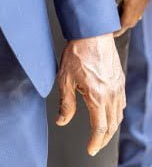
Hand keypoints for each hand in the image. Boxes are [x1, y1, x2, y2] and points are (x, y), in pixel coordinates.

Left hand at [55, 33, 125, 155]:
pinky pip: (121, 103)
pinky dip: (116, 113)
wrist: (92, 34)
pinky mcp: (119, 81)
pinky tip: (109, 113)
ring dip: (110, 127)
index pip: (99, 128)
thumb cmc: (76, 53)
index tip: (90, 149)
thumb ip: (65, 103)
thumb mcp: (64, 79)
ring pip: (118, 115)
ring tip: (101, 133)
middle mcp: (111, 94)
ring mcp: (118, 88)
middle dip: (103, 139)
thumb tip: (62, 121)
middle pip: (111, 125)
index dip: (95, 142)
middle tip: (95, 145)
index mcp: (97, 96)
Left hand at [112, 0, 151, 33]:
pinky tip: (125, 10)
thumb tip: (104, 4)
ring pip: (135, 17)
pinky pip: (138, 11)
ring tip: (116, 22)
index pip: (125, 23)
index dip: (118, 30)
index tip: (110, 35)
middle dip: (122, 28)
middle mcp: (140, 6)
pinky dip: (131, 14)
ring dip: (127, 21)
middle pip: (131, 22)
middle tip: (112, 31)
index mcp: (133, 4)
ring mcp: (144, 2)